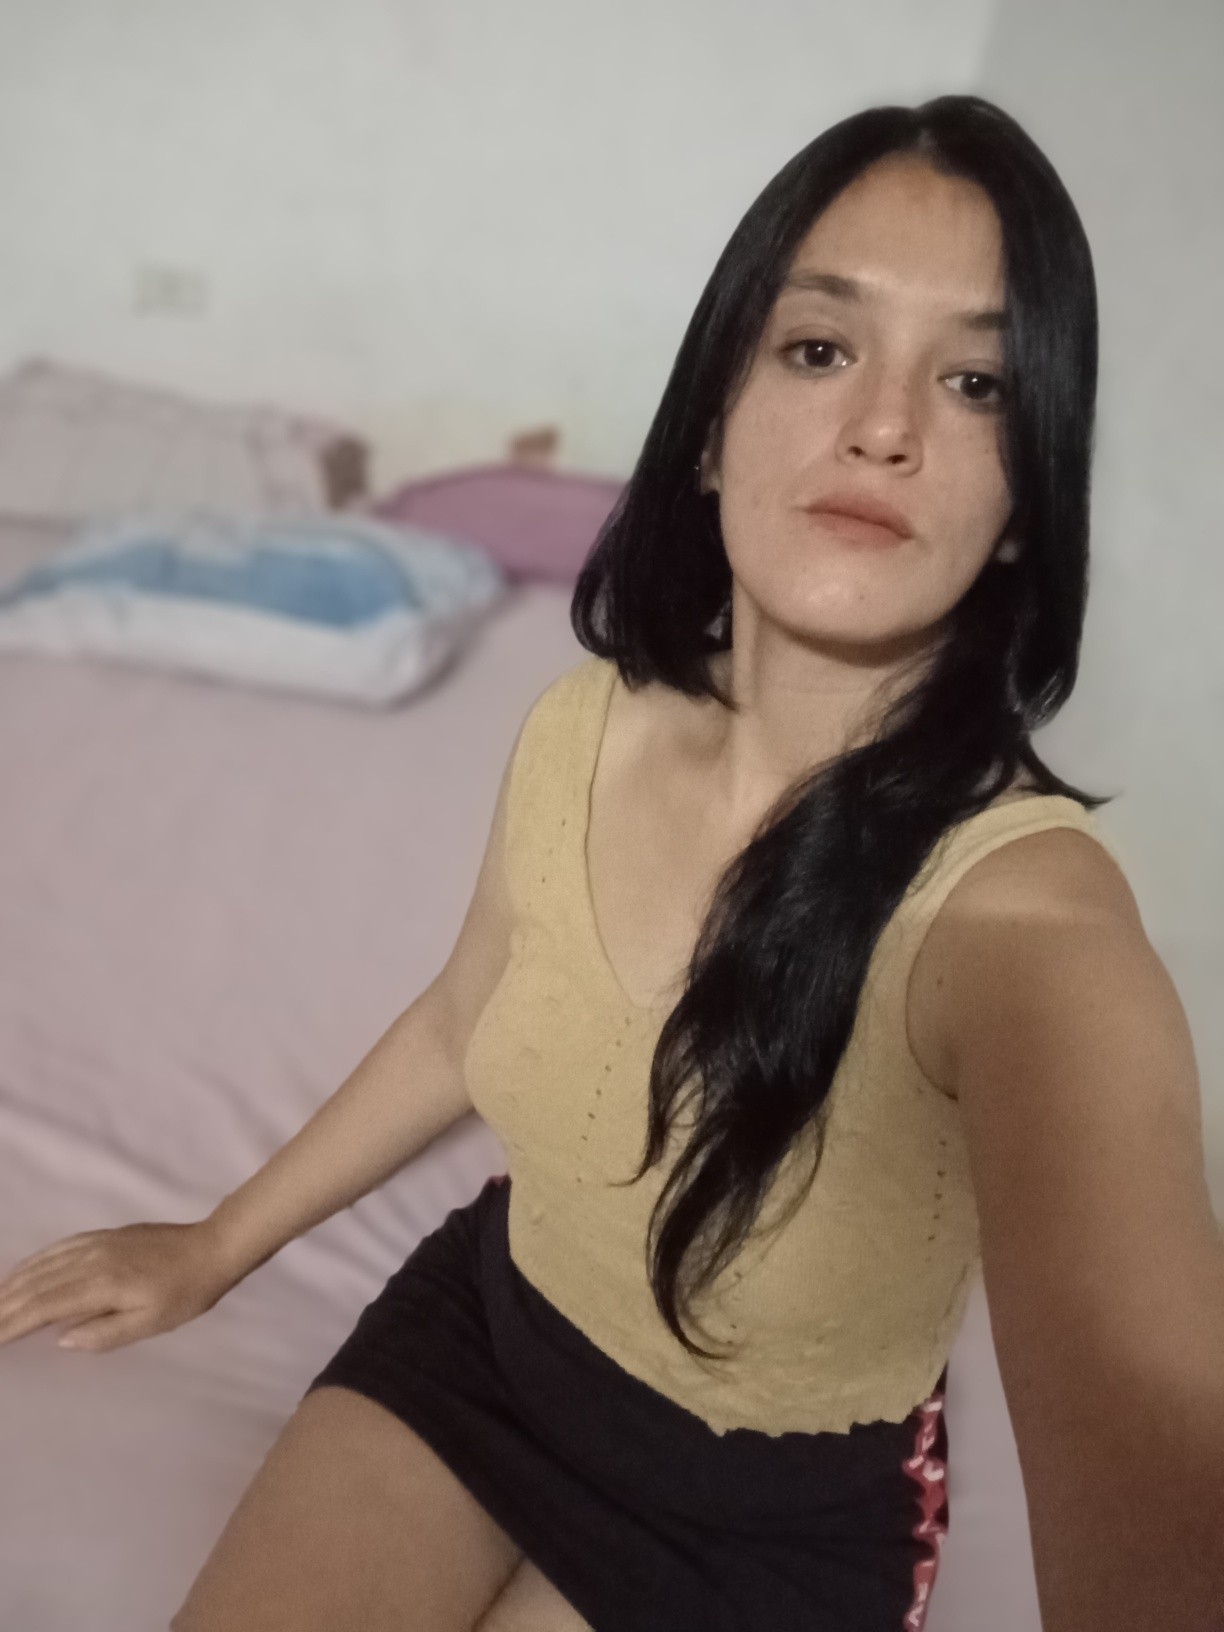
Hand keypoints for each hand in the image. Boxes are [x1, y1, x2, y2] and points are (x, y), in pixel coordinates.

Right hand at [0, 1220, 237, 1353]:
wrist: (212, 1247)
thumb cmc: (186, 1293)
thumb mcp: (151, 1323)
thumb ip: (104, 1334)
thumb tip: (62, 1340)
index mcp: (101, 1285)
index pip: (44, 1306)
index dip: (12, 1323)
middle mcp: (91, 1260)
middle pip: (36, 1285)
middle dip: (4, 1305)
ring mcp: (97, 1244)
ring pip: (43, 1264)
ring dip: (13, 1284)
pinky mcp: (105, 1235)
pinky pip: (59, 1248)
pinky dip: (35, 1262)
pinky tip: (25, 1271)